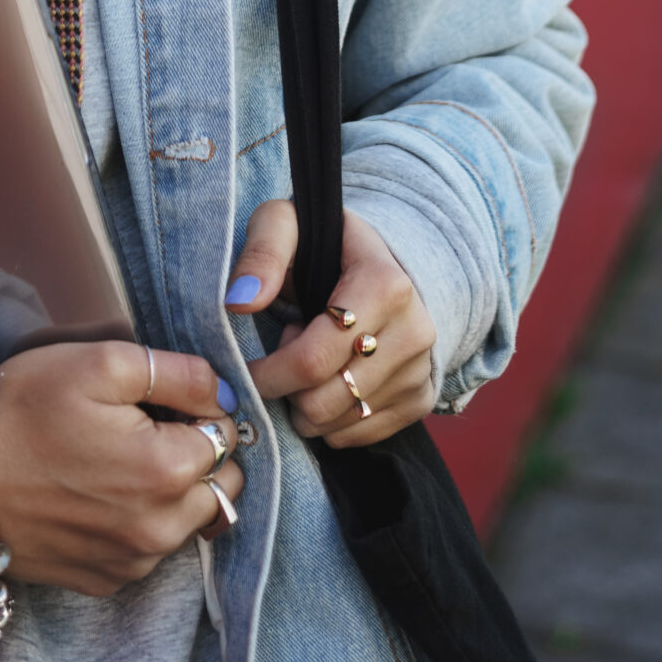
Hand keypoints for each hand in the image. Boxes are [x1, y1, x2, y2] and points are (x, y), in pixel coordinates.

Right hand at [0, 341, 241, 593]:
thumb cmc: (26, 408)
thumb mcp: (102, 363)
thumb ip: (177, 373)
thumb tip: (224, 392)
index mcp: (165, 472)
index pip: (225, 436)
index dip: (201, 410)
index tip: (164, 400)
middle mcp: (157, 530)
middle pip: (218, 486)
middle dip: (198, 454)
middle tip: (149, 427)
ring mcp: (130, 562)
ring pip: (188, 522)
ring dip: (174, 492)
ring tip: (121, 458)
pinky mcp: (102, 581)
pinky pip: (149, 550)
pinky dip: (142, 522)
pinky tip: (102, 492)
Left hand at [226, 200, 436, 448]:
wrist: (381, 262)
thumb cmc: (322, 244)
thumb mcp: (286, 224)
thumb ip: (262, 252)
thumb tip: (240, 302)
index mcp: (386, 286)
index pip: (313, 360)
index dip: (268, 374)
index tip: (246, 366)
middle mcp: (414, 332)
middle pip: (322, 401)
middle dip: (285, 388)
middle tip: (285, 351)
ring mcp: (421, 370)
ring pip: (337, 425)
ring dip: (304, 403)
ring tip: (310, 359)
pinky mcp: (420, 400)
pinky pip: (356, 436)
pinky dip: (329, 419)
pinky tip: (330, 377)